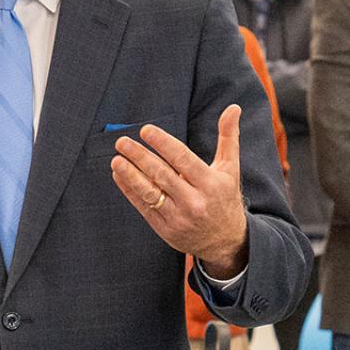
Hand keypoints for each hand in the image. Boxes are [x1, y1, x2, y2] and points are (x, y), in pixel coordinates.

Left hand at [110, 104, 248, 277]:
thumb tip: (233, 108)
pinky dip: (129, 190)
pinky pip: (143, 207)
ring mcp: (179, 217)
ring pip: (149, 192)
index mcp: (211, 184)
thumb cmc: (224, 197)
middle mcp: (195, 201)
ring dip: (130, 174)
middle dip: (140, 156)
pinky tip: (118, 175)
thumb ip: (228, 138)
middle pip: (162, 174)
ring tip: (116, 159)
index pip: (183, 159)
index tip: (145, 130)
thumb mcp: (230, 169)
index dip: (163, 143)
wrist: (226, 241)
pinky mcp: (165, 229)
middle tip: (121, 141)